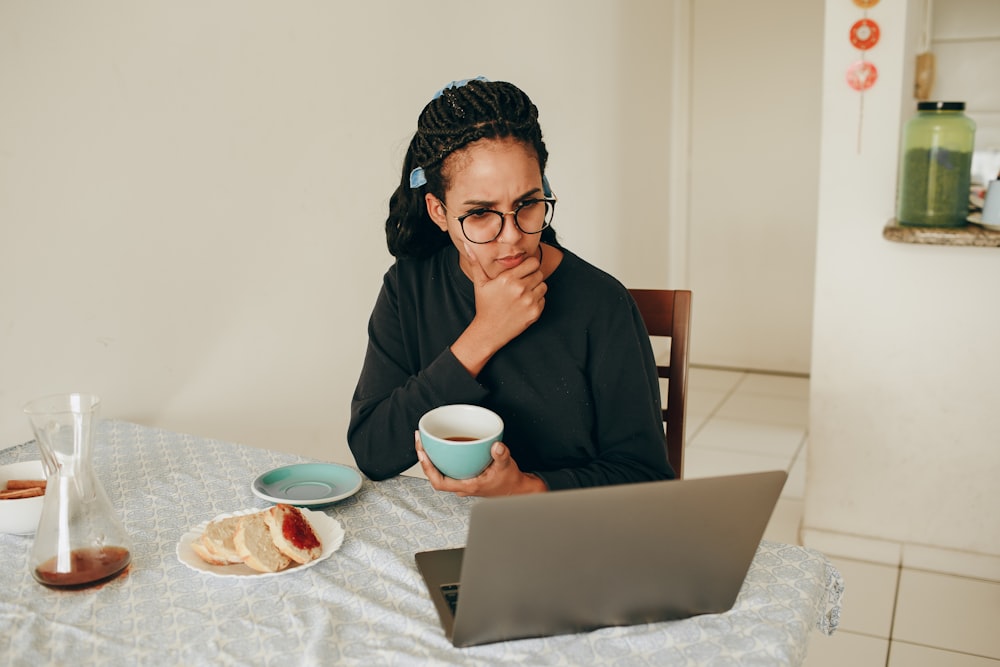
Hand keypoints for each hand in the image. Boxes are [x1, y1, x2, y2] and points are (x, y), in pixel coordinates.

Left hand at [415, 431, 546, 496]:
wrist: (516, 489)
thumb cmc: (509, 481)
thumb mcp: (506, 466)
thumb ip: (501, 455)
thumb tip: (496, 446)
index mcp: (467, 486)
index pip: (439, 482)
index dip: (428, 468)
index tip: (423, 453)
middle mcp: (461, 486)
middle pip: (435, 475)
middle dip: (425, 458)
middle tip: (420, 440)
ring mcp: (462, 482)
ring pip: (440, 472)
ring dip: (431, 458)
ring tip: (425, 441)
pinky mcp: (465, 477)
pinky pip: (448, 469)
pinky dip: (441, 457)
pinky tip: (440, 446)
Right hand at [452, 242, 546, 375]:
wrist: (489, 331)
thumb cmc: (485, 306)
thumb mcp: (480, 284)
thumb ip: (477, 263)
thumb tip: (468, 246)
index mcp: (508, 278)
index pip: (532, 262)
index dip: (529, 265)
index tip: (524, 270)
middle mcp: (520, 289)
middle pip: (539, 273)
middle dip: (533, 276)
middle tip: (523, 282)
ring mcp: (529, 301)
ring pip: (543, 286)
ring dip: (536, 288)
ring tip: (524, 293)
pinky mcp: (535, 312)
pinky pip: (543, 299)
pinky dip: (537, 300)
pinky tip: (525, 304)